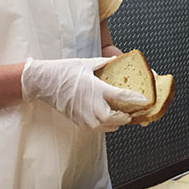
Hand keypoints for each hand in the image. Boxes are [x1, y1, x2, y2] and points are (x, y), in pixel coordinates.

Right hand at [21, 57, 148, 130]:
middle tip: (135, 109)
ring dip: (118, 120)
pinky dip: (107, 123)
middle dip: (128, 114)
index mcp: (97, 90)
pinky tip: (109, 114)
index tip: (146, 101)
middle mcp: (93, 107)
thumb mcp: (86, 63)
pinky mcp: (81, 123)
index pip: (123, 97)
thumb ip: (105, 63)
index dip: (137, 100)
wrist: (42, 83)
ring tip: (123, 112)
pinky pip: (100, 128)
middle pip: (119, 118)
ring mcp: (86, 118)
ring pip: (110, 126)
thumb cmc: (63, 71)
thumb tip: (117, 60)